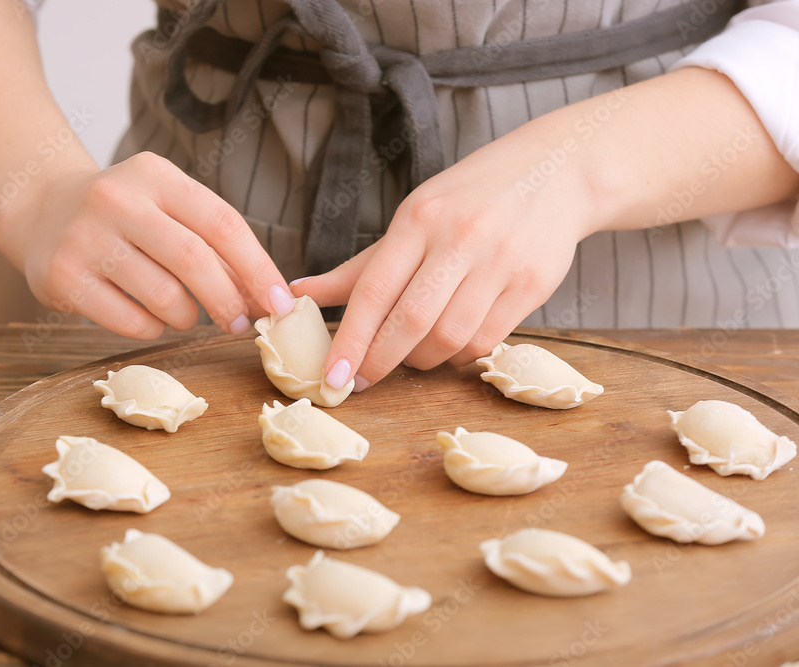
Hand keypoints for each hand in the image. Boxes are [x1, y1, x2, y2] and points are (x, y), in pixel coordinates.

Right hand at [1, 152, 295, 338]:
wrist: (41, 209)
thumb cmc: (125, 216)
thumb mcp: (167, 207)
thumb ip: (215, 245)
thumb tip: (267, 298)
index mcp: (154, 175)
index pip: (222, 223)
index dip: (258, 268)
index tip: (280, 303)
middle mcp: (116, 200)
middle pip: (194, 261)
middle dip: (229, 301)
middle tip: (240, 323)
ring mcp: (84, 238)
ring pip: (164, 297)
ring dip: (187, 317)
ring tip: (183, 312)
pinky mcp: (62, 278)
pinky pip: (131, 322)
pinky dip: (152, 328)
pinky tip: (147, 316)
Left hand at [293, 126, 594, 390]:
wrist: (556, 171)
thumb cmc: (469, 199)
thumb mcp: (413, 217)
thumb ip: (360, 266)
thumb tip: (300, 295)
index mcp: (418, 219)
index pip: (373, 290)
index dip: (350, 340)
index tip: (332, 376)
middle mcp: (458, 238)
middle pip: (410, 321)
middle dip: (379, 361)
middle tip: (361, 380)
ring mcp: (499, 261)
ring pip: (449, 337)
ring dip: (422, 360)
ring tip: (411, 356)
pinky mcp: (532, 283)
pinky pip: (486, 340)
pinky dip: (460, 356)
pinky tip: (450, 347)